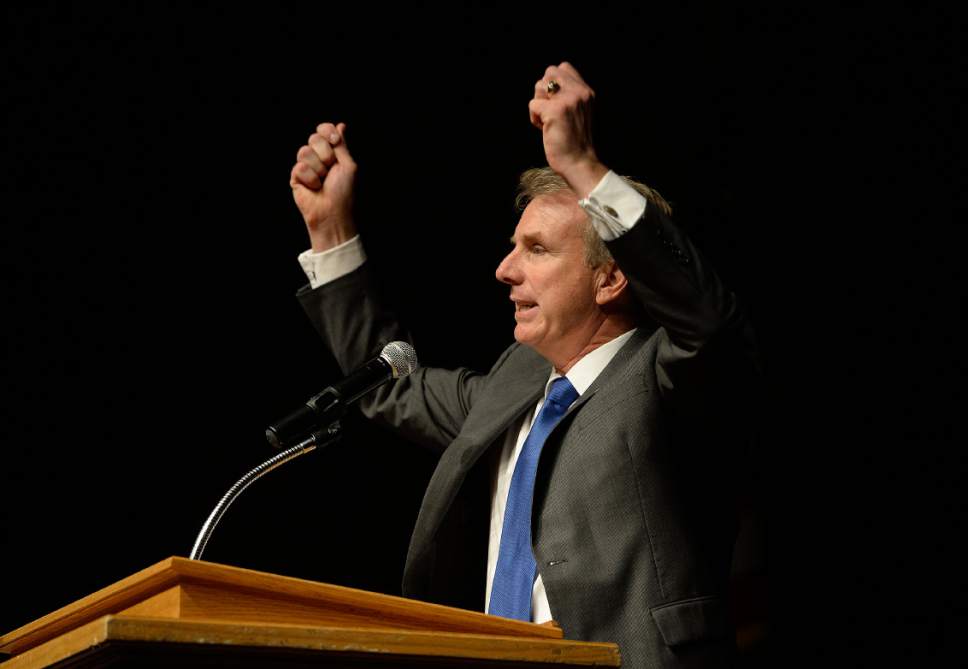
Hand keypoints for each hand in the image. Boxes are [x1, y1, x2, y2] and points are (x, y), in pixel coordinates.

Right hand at [290, 122, 357, 251]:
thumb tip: (341, 125)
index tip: (335, 141)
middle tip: (330, 169)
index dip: (327, 131)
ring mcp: (306, 166)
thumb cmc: (344, 192)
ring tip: (322, 182)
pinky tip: (314, 188)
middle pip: (313, 138)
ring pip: (304, 151)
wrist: (333, 213)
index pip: (323, 129)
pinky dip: (310, 179)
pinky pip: (299, 167)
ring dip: (318, 169)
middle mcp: (318, 157)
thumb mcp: (348, 165)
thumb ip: (342, 145)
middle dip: (325, 154)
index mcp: (332, 152)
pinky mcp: (295, 177)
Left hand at [528, 63, 608, 197]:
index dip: (554, 82)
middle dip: (544, 91)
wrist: (580, 163)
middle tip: (550, 111)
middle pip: (549, 72)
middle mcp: (579, 92)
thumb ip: (570, 96)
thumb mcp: (581, 112)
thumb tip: (547, 85)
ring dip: (538, 104)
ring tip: (548, 121)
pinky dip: (534, 118)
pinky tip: (544, 130)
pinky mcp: (554, 111)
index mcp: (587, 92)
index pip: (564, 67)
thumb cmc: (577, 142)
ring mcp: (567, 100)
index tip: (556, 102)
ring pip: (538, 86)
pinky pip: (532, 104)